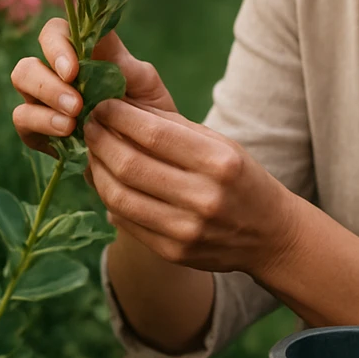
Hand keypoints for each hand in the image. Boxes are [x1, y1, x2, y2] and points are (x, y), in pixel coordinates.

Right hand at [10, 19, 175, 153]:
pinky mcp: (39, 131)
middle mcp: (57, 74)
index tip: (72, 70)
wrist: (150, 154)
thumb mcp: (146, 85)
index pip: (57, 32)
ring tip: (71, 125)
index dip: (57, 44)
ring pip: (21, 87)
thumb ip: (123, 62)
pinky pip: (23, 122)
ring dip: (43, 105)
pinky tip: (66, 136)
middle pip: (29, 64)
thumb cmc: (149, 112)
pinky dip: (42, 127)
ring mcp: (44, 102)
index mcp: (83, 54)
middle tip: (76, 106)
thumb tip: (101, 37)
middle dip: (47, 83)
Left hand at [82, 98, 299, 276]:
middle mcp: (204, 197)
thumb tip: (121, 105)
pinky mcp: (173, 252)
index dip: (118, 117)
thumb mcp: (220, 144)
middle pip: (129, 165)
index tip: (102, 105)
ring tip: (93, 153)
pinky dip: (109, 198)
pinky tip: (108, 182)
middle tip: (89, 126)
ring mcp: (187, 230)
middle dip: (99, 140)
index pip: (153, 133)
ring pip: (118, 197)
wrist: (269, 235)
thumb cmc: (241, 178)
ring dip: (96, 170)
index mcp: (219, 162)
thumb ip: (172, 126)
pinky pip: (125, 222)